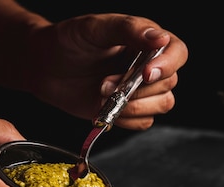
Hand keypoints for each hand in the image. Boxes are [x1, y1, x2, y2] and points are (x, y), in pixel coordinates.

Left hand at [22, 14, 188, 129]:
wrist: (45, 67)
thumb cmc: (68, 41)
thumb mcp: (96, 27)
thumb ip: (129, 29)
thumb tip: (160, 39)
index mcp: (147, 41)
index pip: (178, 53)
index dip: (168, 65)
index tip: (145, 73)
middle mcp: (148, 65)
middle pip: (169, 83)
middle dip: (137, 88)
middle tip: (105, 83)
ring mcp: (139, 90)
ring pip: (161, 105)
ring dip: (133, 105)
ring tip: (103, 95)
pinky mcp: (128, 110)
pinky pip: (144, 122)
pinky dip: (126, 119)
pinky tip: (105, 108)